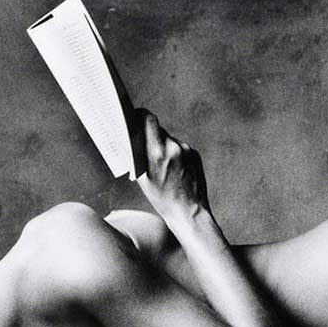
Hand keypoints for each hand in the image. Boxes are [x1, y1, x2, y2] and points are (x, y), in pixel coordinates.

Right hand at [135, 109, 209, 223]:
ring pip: (169, 139)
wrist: (189, 211)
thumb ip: (138, 154)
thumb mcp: (142, 178)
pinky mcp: (195, 153)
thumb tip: (133, 136)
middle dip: (150, 135)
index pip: (148, 119)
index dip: (140, 115)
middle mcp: (173, 147)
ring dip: (163, 146)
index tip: (134, 116)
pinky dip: (174, 154)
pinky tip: (174, 169)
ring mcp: (186, 150)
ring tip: (162, 166)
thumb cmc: (162, 199)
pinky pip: (179, 147)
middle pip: (157, 130)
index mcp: (157, 153)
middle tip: (145, 146)